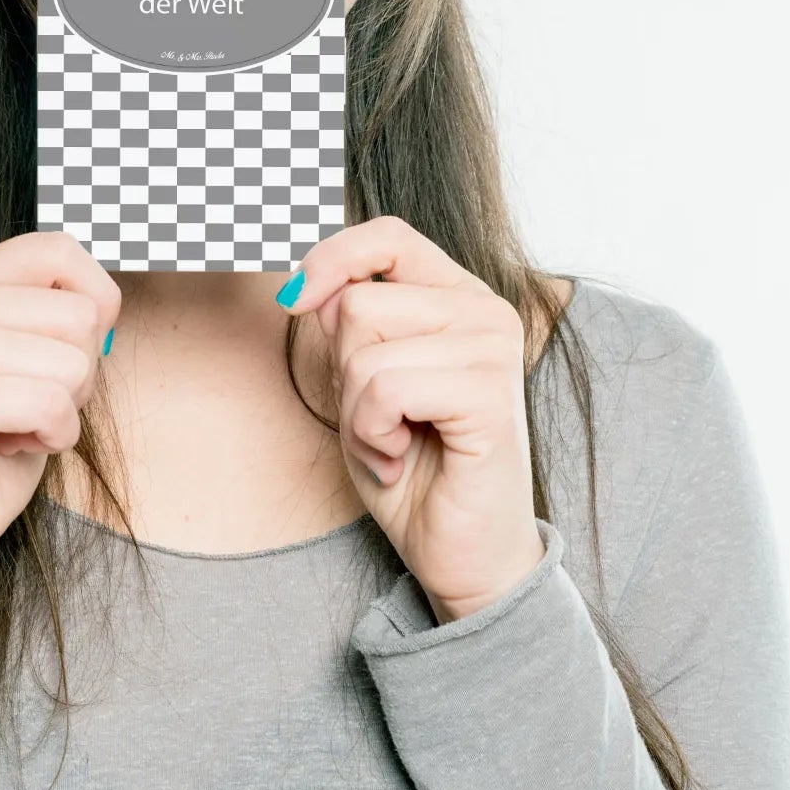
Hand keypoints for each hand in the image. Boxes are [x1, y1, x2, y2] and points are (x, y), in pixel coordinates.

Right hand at [0, 231, 119, 718]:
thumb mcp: (24, 366)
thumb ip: (54, 320)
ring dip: (61, 413)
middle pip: (79, 314)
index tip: (59, 359)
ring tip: (9, 430)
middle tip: (22, 409)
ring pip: (73, 361)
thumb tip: (107, 302)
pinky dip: (49, 438)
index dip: (92, 307)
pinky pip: (52, 404)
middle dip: (75, 375)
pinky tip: (3, 449)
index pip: (61, 251)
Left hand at [284, 217, 544, 622]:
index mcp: (457, 296)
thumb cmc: (410, 464)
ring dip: (356, 411)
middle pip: (357, 302)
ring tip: (393, 442)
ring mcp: (494, 351)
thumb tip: (309, 288)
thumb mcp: (359, 380)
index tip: (295, 301)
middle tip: (378, 420)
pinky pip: (386, 389)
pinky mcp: (492, 396)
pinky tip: (402, 458)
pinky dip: (373, 433)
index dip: (331, 259)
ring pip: (364, 349)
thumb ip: (346, 324)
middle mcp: (485, 312)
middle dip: (342, 371)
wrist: (457, 552)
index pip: (388, 237)